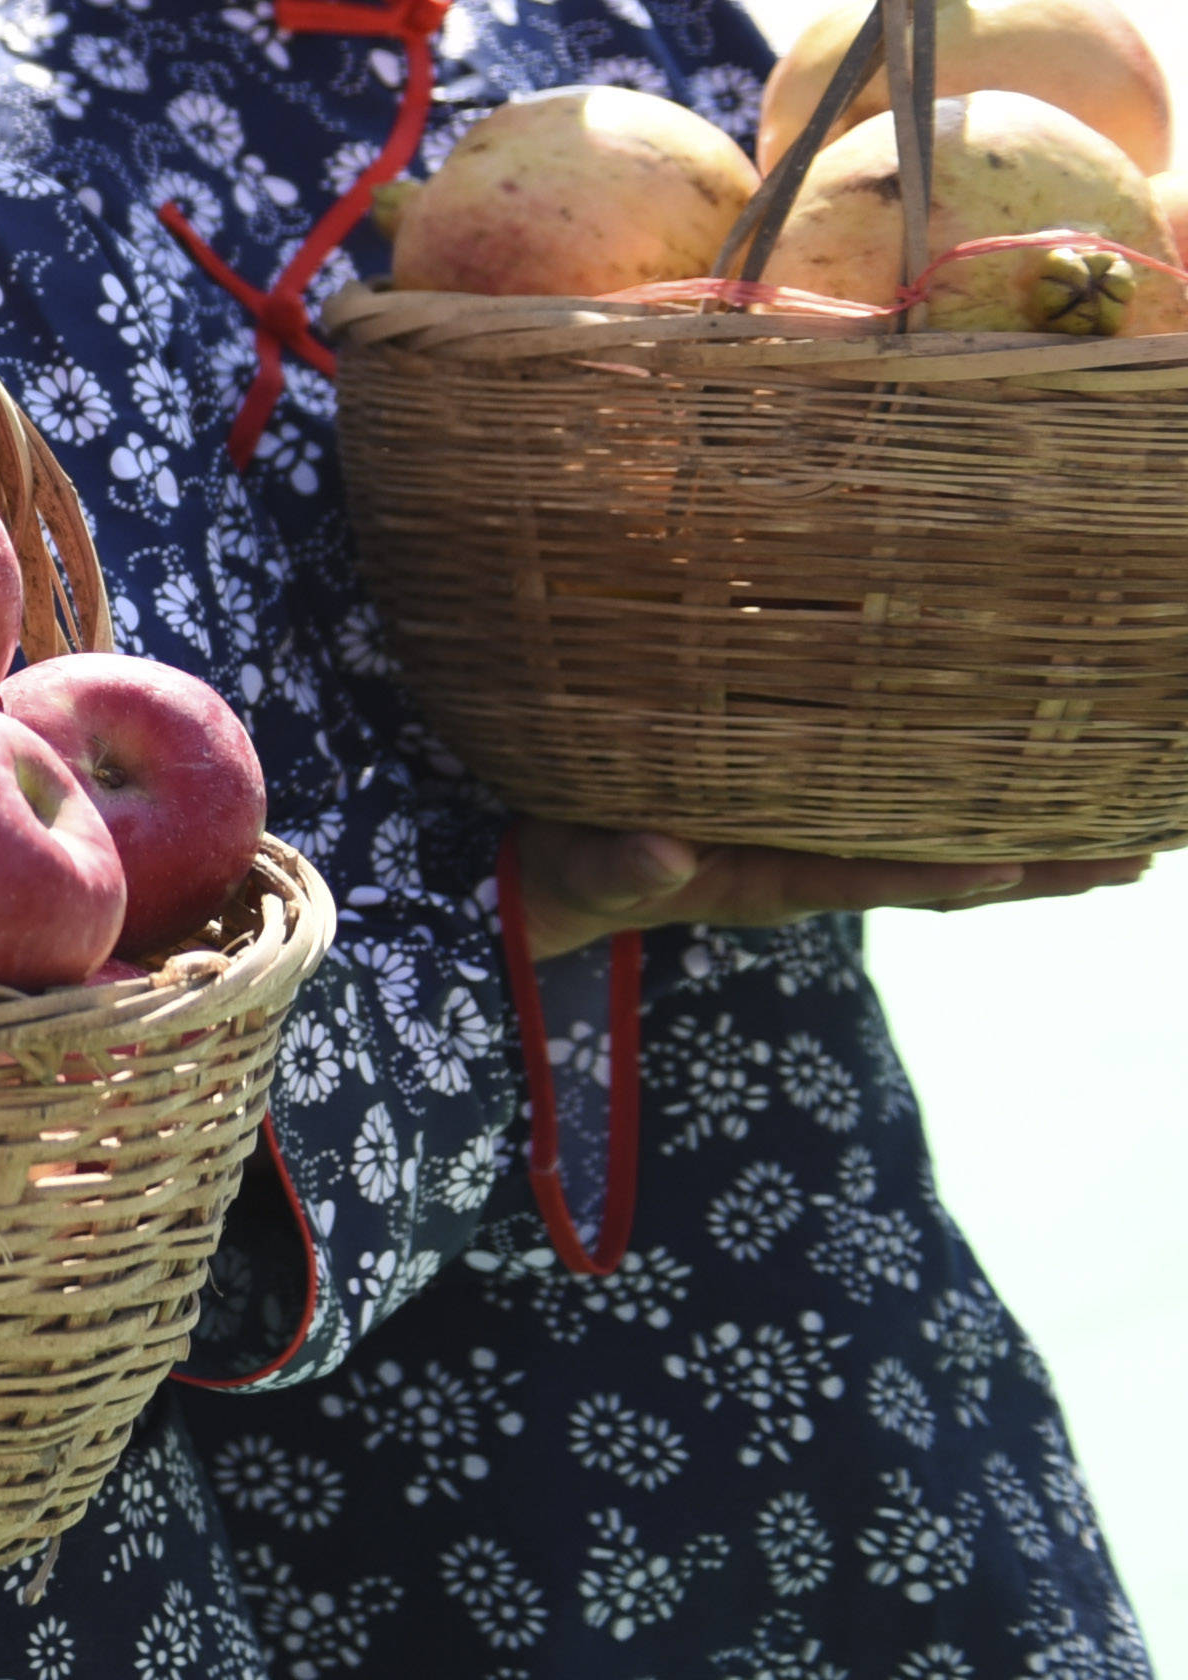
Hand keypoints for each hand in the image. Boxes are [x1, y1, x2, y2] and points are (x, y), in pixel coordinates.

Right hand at [514, 822, 1153, 962]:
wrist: (549, 878)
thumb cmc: (553, 864)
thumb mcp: (568, 866)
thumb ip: (608, 863)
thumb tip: (661, 855)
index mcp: (761, 877)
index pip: (869, 877)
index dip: (942, 874)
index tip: (1021, 866)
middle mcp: (808, 870)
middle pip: (943, 877)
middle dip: (1039, 869)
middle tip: (1139, 857)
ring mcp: (814, 853)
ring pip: (942, 853)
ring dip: (1035, 852)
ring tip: (1127, 841)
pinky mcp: (808, 828)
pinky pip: (908, 828)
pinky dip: (978, 818)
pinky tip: (1029, 800)